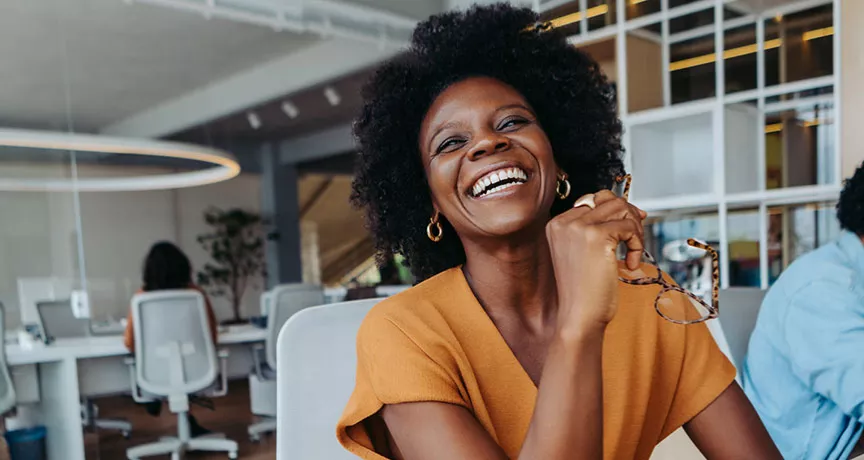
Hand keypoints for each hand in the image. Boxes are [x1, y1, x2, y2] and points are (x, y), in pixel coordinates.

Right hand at [545, 190, 646, 333]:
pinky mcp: (596, 236)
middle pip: (609, 200)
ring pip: (621, 209)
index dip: (616, 213)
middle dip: (628, 217)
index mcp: (557, 224)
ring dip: (635, 230)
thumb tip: (634, 209)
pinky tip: (630, 264)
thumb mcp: (586, 253)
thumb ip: (600, 228)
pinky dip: (637, 244)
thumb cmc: (584, 291)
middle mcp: (565, 222)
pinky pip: (629, 226)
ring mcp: (579, 227)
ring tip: (632, 253)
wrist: (578, 316)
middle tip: (634, 241)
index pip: (593, 200)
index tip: (629, 232)